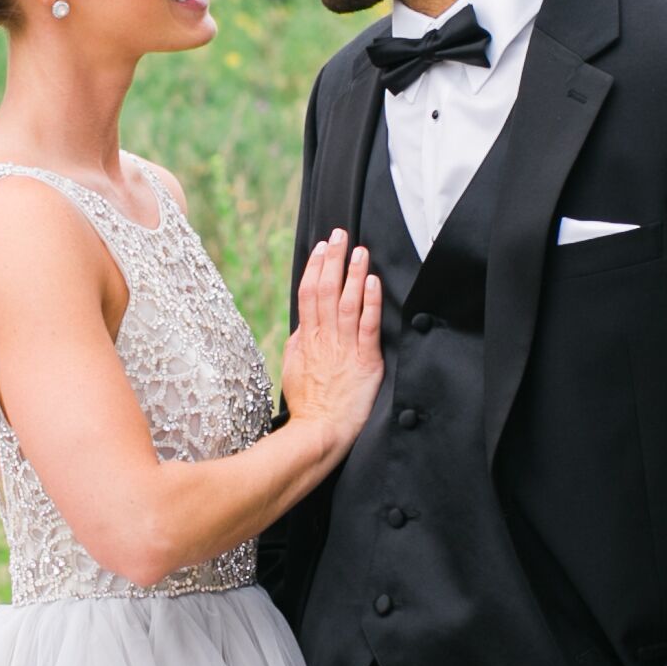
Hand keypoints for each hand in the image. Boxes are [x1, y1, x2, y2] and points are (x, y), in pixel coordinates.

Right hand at [280, 229, 384, 462]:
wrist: (319, 431)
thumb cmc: (308, 405)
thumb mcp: (294, 368)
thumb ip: (300, 343)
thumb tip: (303, 324)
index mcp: (306, 338)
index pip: (308, 293)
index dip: (315, 267)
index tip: (321, 247)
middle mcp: (323, 338)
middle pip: (326, 290)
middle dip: (333, 259)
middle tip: (340, 234)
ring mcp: (344, 348)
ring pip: (346, 302)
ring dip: (353, 273)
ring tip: (360, 250)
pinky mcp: (365, 361)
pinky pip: (366, 326)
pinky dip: (369, 302)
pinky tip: (372, 282)